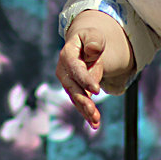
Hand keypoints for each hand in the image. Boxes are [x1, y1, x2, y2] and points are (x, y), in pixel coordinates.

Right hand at [56, 10, 132, 128]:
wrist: (84, 47)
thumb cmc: (90, 40)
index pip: (75, 69)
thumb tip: (93, 50)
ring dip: (85, 111)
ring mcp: (68, 83)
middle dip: (83, 101)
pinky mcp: (74, 91)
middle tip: (93, 112)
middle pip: (72, 88)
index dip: (85, 79)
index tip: (97, 90)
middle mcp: (63, 71)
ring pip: (76, 99)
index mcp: (67, 55)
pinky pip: (80, 103)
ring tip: (95, 121)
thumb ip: (94, 41)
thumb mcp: (93, 35)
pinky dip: (87, 114)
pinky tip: (94, 124)